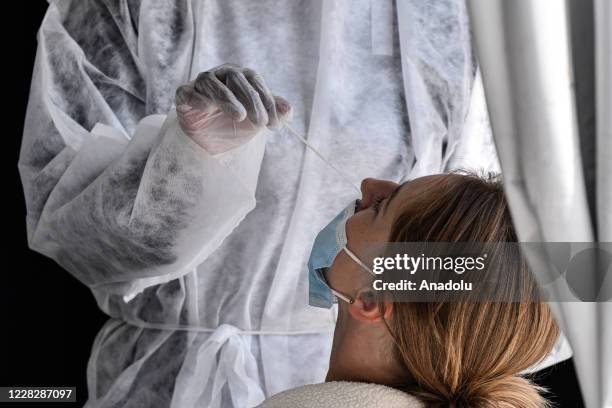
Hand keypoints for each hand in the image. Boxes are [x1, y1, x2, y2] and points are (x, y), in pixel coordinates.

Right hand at [175, 64, 291, 153]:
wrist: (209, 142)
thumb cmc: (234, 125)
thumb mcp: (256, 120)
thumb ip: (273, 112)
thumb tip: (289, 110)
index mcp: (240, 76)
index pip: (255, 80)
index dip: (267, 100)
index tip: (274, 123)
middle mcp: (221, 75)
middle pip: (236, 78)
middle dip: (251, 100)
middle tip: (260, 123)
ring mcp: (201, 83)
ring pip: (212, 83)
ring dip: (227, 99)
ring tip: (239, 116)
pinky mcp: (184, 95)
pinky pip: (188, 92)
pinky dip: (197, 98)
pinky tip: (206, 108)